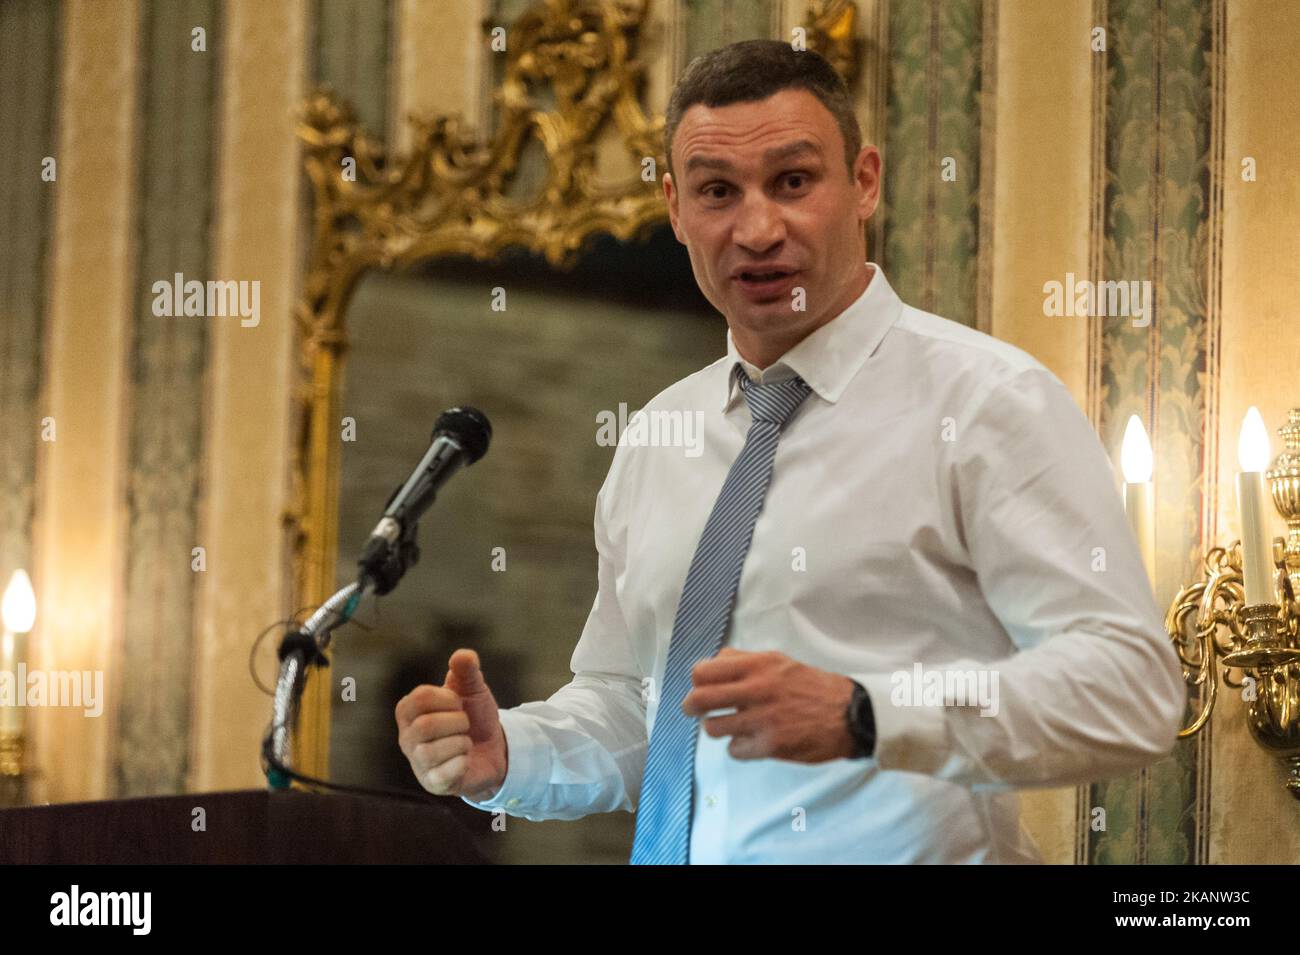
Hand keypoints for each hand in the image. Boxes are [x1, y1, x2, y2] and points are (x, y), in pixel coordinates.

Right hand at [395, 648, 508, 799]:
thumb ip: (466, 669)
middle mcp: (407, 737)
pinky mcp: (433, 784)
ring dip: (461, 742)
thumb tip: (463, 655)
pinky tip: (466, 759)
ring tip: (465, 742)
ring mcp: (418, 763)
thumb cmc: (475, 716)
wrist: (495, 748)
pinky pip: (445, 773)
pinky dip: (463, 762)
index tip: (458, 703)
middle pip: (425, 726)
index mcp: (409, 711)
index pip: (419, 698)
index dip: (447, 698)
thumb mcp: (473, 688)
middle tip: (465, 724)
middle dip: (457, 722)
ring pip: (433, 751)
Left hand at [682, 648, 857, 761]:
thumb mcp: (779, 661)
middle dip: (691, 707)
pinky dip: (738, 747)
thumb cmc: (811, 686)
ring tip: (727, 726)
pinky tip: (749, 741)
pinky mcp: (770, 746)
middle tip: (693, 711)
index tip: (699, 686)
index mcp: (758, 665)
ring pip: (713, 727)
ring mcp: (762, 720)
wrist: (848, 714)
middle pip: (700, 699)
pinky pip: (734, 750)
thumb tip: (713, 661)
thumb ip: (744, 660)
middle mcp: (757, 690)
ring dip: (716, 728)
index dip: (696, 680)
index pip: (704, 671)